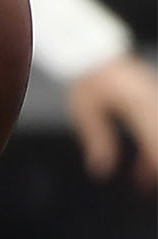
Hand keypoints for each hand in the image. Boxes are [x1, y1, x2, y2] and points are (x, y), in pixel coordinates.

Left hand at [67, 55, 157, 186]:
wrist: (97, 53)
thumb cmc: (90, 79)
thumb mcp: (86, 111)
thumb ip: (97, 140)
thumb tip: (101, 171)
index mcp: (141, 105)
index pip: (156, 142)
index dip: (155, 164)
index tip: (149, 183)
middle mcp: (156, 105)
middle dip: (155, 164)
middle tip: (145, 185)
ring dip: (153, 161)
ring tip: (143, 185)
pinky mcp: (156, 106)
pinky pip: (156, 132)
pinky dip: (152, 153)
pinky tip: (142, 174)